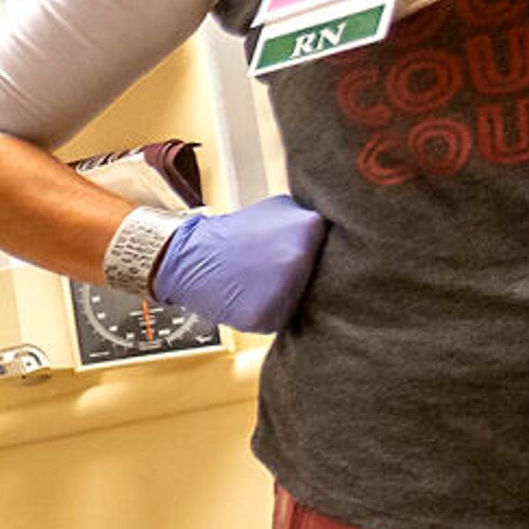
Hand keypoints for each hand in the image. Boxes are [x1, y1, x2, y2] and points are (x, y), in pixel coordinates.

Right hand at [150, 195, 323, 334]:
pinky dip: (268, 312)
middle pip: (323, 279)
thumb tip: (340, 232)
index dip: (323, 255)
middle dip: (307, 276)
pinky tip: (251, 295)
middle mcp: (299, 258)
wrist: (189, 256)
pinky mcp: (265, 316)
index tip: (312, 255)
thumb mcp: (278, 209)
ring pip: (303, 302)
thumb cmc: (234, 234)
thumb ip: (310, 221)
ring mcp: (283, 288)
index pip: (339, 250)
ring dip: (289, 296)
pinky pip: (280, 319)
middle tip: (281, 269)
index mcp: (308, 228)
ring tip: (263, 281)